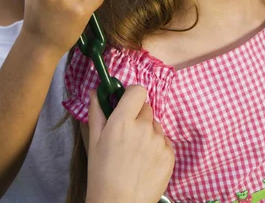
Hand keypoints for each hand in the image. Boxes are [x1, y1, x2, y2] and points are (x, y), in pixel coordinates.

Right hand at [86, 85, 174, 202]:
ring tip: (136, 153)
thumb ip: (97, 112)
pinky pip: (165, 141)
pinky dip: (157, 147)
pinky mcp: (170, 155)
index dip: (132, 95)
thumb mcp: (94, 141)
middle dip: (138, 117)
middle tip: (128, 135)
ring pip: (156, 125)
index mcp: (123, 121)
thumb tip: (96, 91)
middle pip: (147, 108)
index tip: (127, 104)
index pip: (138, 90)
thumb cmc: (101, 174)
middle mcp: (143, 127)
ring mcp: (159, 141)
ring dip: (148, 132)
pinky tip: (146, 162)